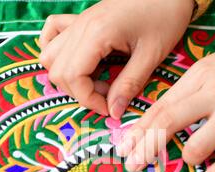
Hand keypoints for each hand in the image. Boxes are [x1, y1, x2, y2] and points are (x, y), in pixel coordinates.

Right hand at [39, 0, 194, 116]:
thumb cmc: (164, 17)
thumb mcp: (151, 56)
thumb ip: (129, 85)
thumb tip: (114, 111)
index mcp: (96, 34)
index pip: (73, 76)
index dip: (87, 99)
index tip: (108, 108)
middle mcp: (80, 27)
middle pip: (57, 70)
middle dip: (79, 92)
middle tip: (107, 95)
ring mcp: (78, 21)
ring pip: (50, 55)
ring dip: (67, 76)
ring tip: (95, 80)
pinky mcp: (81, 19)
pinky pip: (52, 34)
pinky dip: (56, 51)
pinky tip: (75, 60)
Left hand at [117, 31, 214, 171]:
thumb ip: (189, 88)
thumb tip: (163, 114)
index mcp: (200, 76)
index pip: (160, 107)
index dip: (139, 130)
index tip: (123, 147)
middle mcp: (214, 93)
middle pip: (168, 124)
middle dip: (145, 148)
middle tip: (132, 166)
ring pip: (197, 147)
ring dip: (188, 158)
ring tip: (192, 158)